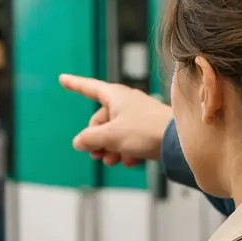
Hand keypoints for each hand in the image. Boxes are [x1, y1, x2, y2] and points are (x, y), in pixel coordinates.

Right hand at [58, 74, 172, 166]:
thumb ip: (89, 139)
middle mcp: (126, 103)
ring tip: (114, 161)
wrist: (179, 141)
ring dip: (111, 149)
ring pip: (114, 134)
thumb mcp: (110, 136)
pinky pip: (129, 141)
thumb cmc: (145, 131)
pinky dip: (127, 152)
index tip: (62, 79)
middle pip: (100, 120)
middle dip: (96, 139)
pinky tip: (133, 161)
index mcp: (115, 96)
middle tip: (97, 155)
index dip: (74, 84)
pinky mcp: (148, 130)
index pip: (89, 88)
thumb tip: (79, 142)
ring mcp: (138, 116)